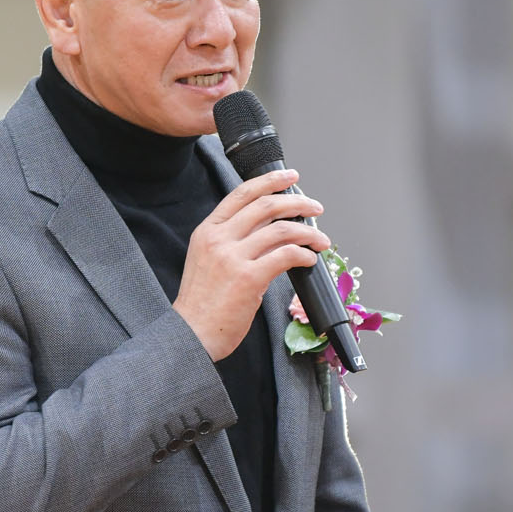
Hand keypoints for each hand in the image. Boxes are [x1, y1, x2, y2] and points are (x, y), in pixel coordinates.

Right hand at [174, 169, 329, 360]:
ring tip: (321, 239)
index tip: (290, 176)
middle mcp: (218, 239)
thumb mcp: (209, 261)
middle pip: (266, 205)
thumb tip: (271, 229)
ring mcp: (232, 257)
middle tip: (315, 206)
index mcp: (207, 231)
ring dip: (308, 232)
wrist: (191, 335)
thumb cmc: (202, 304)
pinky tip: (310, 260)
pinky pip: (286, 256)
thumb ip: (233, 241)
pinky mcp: (249, 278)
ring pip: (281, 230)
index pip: (242, 193)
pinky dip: (304, 255)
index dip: (270, 180)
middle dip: (297, 202)